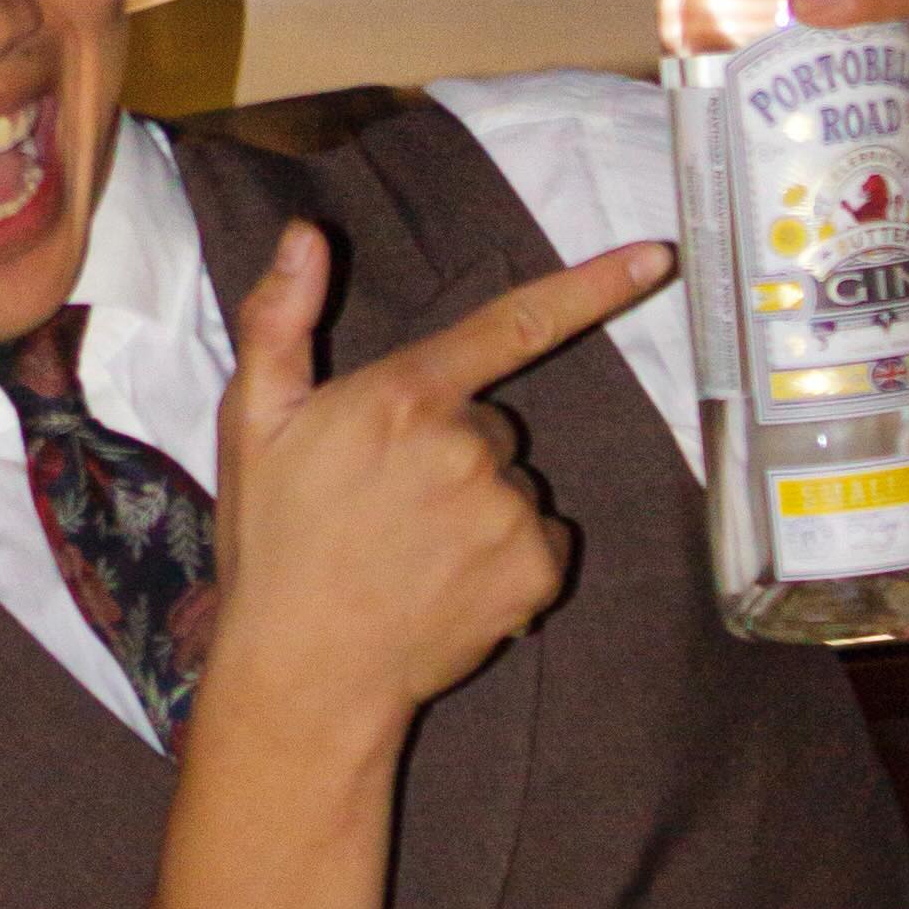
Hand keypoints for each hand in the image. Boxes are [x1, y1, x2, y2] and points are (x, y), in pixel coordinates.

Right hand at [209, 222, 673, 750]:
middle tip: (386, 499)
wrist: (303, 670)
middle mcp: (467, 447)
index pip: (512, 324)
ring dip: (476, 506)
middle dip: (452, 447)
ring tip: (410, 549)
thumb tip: (306, 237)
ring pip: (514, 484)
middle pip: (491, 423)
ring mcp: (506, 513)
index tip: (657, 258)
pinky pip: (540, 538)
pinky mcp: (533, 571)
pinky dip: (507, 555)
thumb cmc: (273, 543)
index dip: (592, 286)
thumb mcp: (252, 421)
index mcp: (403, 396)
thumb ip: (280, 319)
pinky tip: (447, 579)